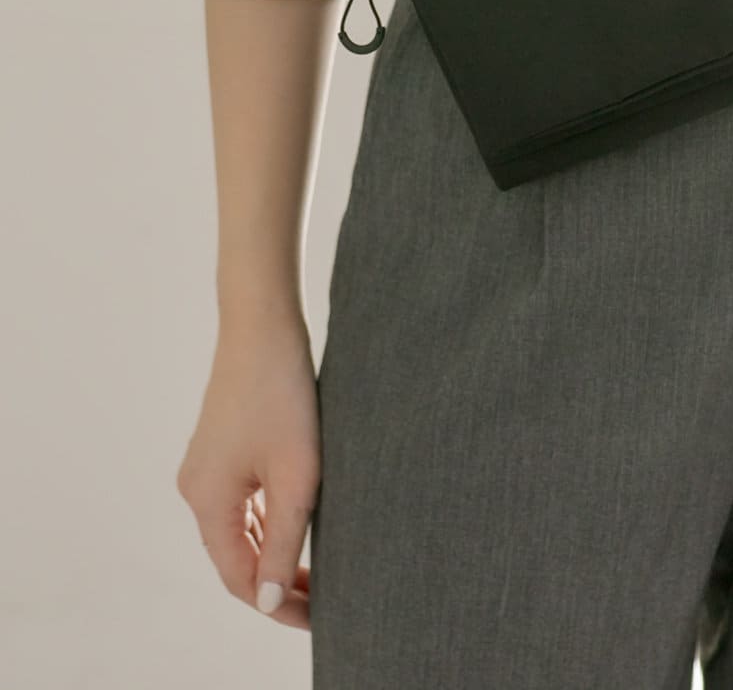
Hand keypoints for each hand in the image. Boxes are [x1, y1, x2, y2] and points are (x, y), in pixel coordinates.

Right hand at [176, 313, 320, 629]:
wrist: (264, 324)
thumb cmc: (284, 394)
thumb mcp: (295, 474)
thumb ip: (282, 541)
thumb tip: (269, 604)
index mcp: (207, 502)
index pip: (240, 579)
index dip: (278, 605)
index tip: (320, 616)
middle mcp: (196, 490)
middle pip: (235, 558)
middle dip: (277, 583)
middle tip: (326, 598)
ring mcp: (205, 468)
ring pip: (239, 530)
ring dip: (273, 553)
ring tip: (320, 570)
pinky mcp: (220, 449)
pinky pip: (241, 502)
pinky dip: (267, 522)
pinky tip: (299, 525)